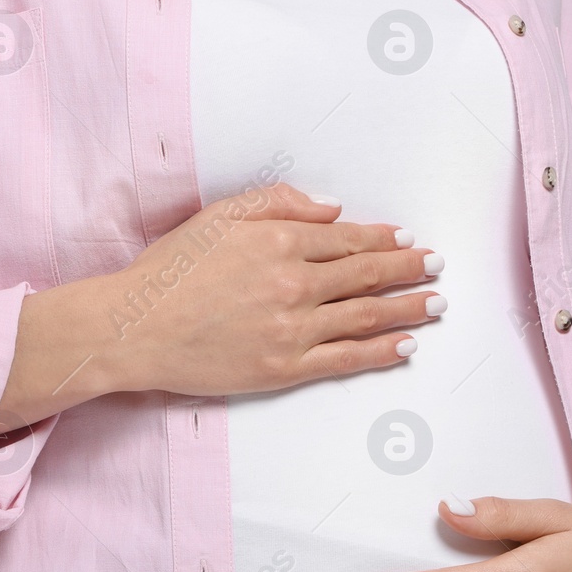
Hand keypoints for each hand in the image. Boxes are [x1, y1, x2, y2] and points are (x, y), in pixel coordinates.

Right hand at [0, 182, 445, 428]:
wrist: (133, 328)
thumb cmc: (168, 271)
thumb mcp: (218, 215)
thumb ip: (278, 202)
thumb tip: (333, 208)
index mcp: (279, 240)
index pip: (347, 239)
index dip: (384, 240)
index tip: (408, 240)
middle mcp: (294, 283)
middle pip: (366, 275)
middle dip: (408, 270)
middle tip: (438, 266)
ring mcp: (292, 329)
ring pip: (365, 316)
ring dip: (407, 309)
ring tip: (436, 304)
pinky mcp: (284, 368)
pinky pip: (346, 359)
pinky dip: (381, 352)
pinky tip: (405, 346)